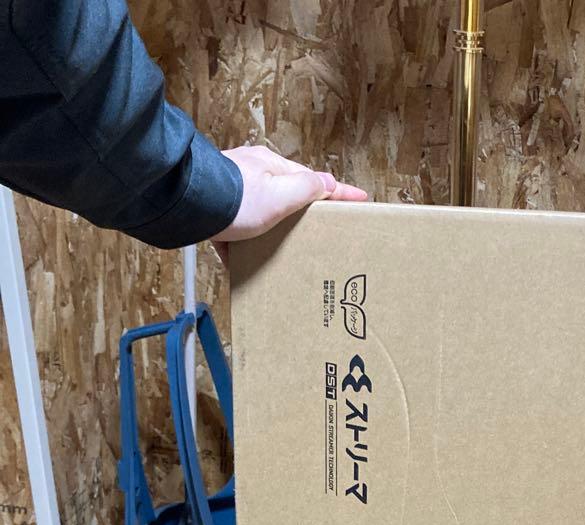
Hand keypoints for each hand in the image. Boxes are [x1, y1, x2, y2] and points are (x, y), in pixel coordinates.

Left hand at [211, 146, 367, 264]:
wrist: (186, 205)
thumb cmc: (233, 199)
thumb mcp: (280, 195)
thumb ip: (307, 188)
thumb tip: (326, 182)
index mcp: (272, 166)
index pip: (315, 181)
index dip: (340, 192)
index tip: (360, 200)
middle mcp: (251, 172)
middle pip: (285, 194)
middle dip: (300, 211)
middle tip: (316, 230)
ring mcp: (231, 189)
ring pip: (260, 211)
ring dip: (270, 228)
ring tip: (280, 249)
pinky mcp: (214, 207)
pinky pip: (235, 226)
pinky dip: (242, 242)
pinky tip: (243, 259)